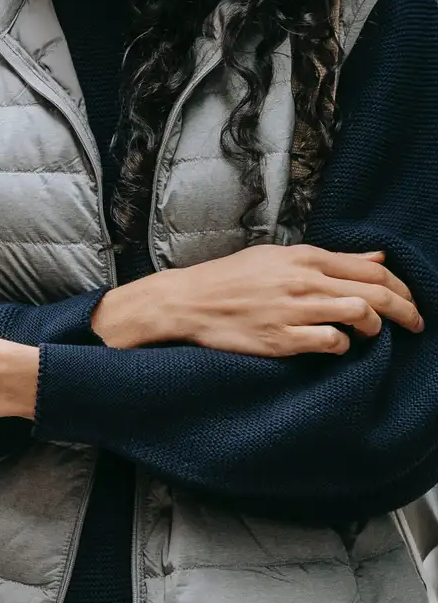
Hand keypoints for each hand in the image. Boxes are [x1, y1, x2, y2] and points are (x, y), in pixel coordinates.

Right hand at [93, 244, 422, 355]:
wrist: (188, 301)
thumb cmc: (231, 278)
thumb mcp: (279, 257)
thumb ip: (330, 259)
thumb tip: (378, 256)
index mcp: (304, 258)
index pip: (372, 269)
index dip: (401, 286)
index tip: (410, 300)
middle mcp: (303, 282)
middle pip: (376, 293)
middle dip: (406, 311)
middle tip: (416, 324)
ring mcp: (294, 311)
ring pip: (360, 316)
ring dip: (375, 328)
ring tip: (370, 335)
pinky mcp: (282, 339)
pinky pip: (332, 343)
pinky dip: (343, 346)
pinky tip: (335, 345)